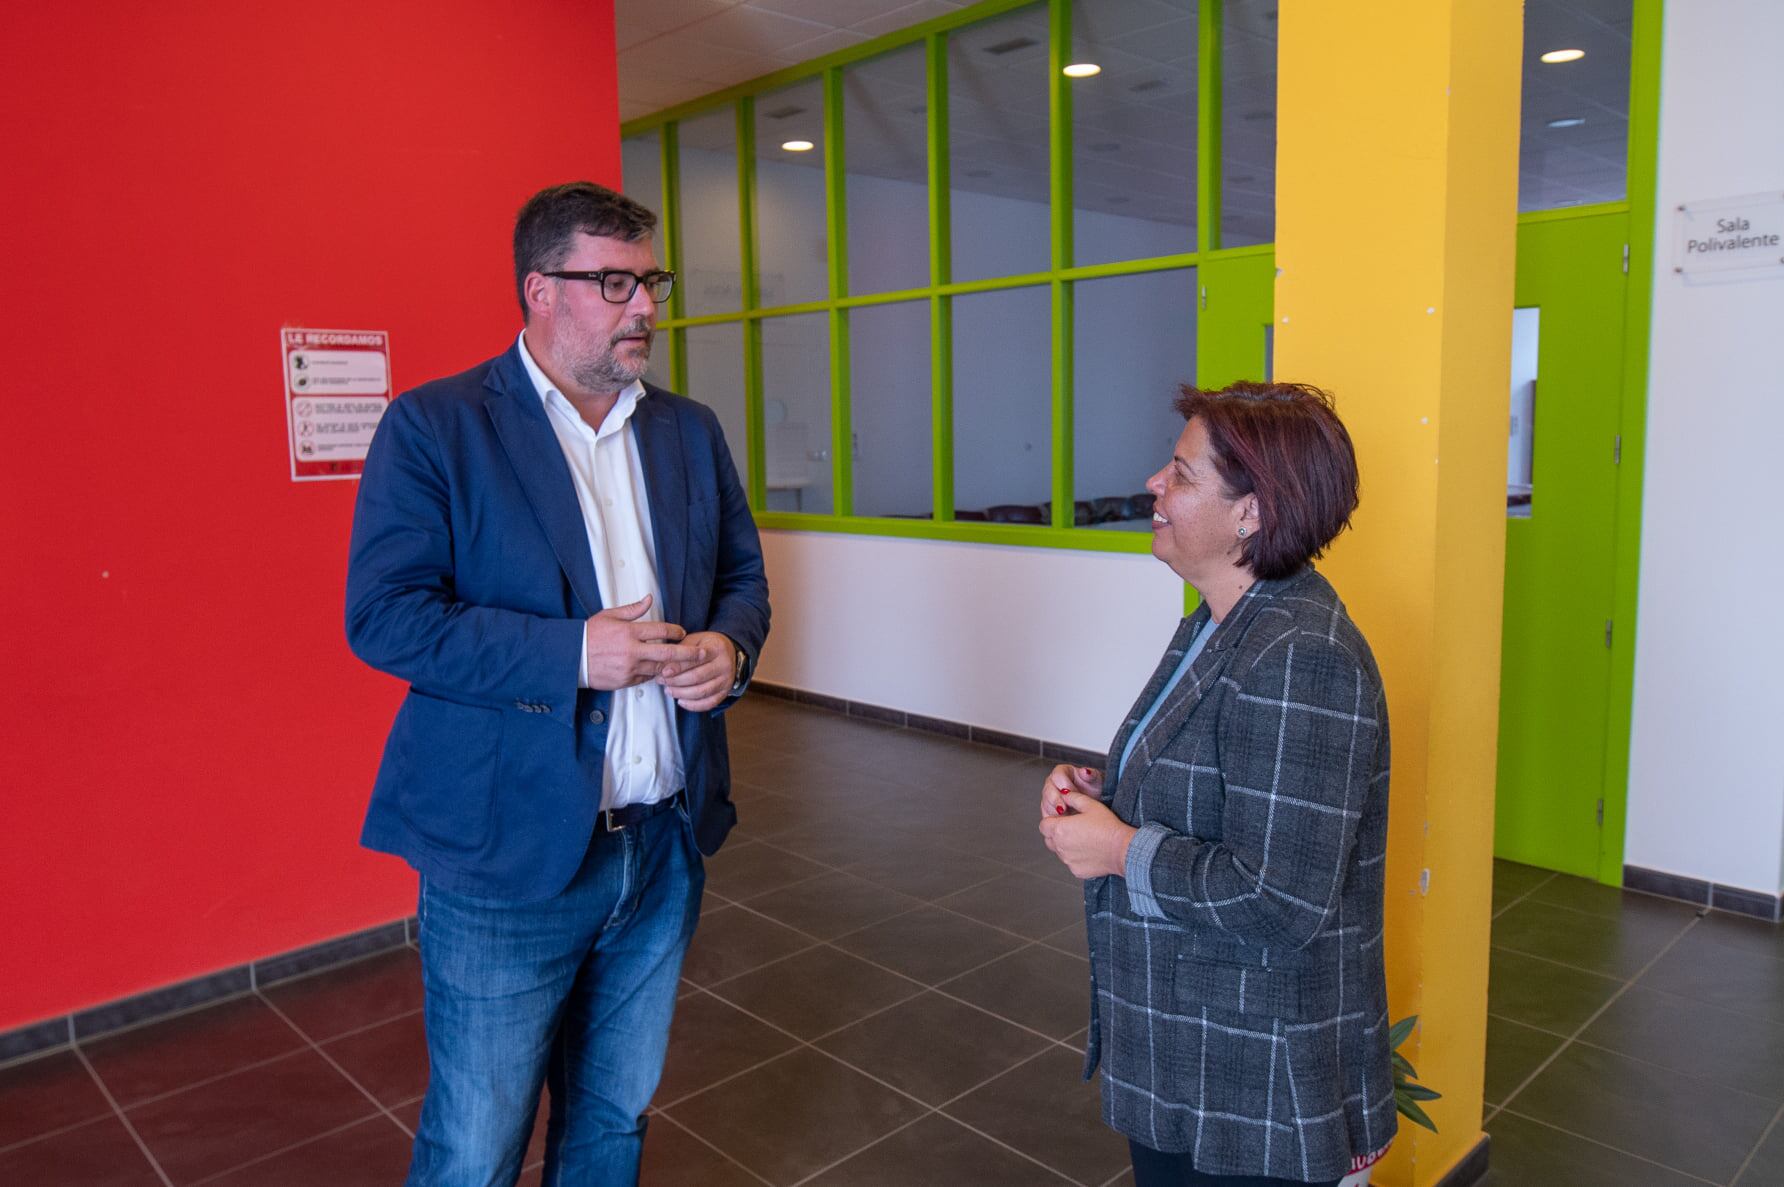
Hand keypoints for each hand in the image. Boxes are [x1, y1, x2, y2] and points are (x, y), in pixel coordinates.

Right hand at [585, 595, 699, 690]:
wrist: (571, 657)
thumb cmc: (589, 635)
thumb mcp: (609, 616)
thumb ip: (632, 610)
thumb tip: (649, 599)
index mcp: (629, 632)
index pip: (661, 631)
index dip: (676, 632)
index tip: (682, 633)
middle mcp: (632, 651)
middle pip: (668, 654)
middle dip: (689, 654)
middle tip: (702, 653)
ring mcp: (629, 668)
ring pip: (659, 669)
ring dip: (672, 667)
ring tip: (684, 664)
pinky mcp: (625, 681)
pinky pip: (646, 679)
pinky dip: (653, 675)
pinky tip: (659, 671)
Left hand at [656, 630, 737, 712]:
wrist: (729, 652)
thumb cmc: (706, 646)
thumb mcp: (694, 641)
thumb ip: (680, 651)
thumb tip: (662, 666)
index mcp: (716, 648)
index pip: (694, 659)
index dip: (677, 667)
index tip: (663, 672)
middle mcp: (724, 665)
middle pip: (696, 677)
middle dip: (676, 681)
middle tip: (662, 681)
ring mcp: (726, 680)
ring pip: (701, 692)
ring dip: (681, 693)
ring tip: (668, 690)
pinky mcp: (725, 692)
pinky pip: (708, 703)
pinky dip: (693, 705)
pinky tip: (681, 701)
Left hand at [1038, 791, 1135, 879]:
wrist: (1122, 849)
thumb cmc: (1108, 827)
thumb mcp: (1091, 805)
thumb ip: (1073, 798)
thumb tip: (1064, 795)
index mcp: (1060, 829)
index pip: (1043, 825)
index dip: (1051, 820)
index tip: (1062, 819)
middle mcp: (1060, 847)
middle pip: (1049, 839)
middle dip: (1056, 833)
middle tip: (1073, 828)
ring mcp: (1067, 861)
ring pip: (1059, 852)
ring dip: (1065, 845)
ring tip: (1083, 839)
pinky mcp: (1076, 871)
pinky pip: (1070, 863)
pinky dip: (1076, 857)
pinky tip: (1089, 851)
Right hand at [1040, 764, 1103, 820]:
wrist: (1092, 803)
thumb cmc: (1092, 788)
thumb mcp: (1095, 779)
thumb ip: (1090, 774)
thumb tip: (1085, 772)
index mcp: (1062, 772)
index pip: (1057, 776)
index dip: (1063, 784)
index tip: (1071, 792)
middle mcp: (1053, 783)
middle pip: (1048, 790)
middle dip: (1055, 800)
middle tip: (1064, 809)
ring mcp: (1050, 797)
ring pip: (1045, 803)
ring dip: (1054, 811)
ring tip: (1065, 816)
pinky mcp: (1049, 810)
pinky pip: (1047, 815)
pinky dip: (1053, 819)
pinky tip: (1062, 821)